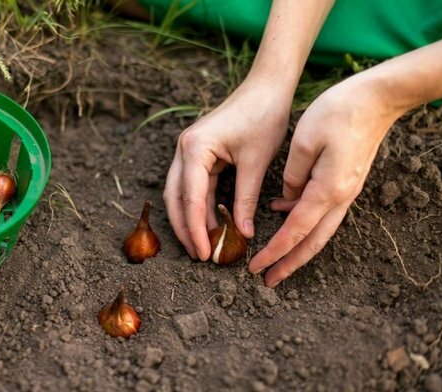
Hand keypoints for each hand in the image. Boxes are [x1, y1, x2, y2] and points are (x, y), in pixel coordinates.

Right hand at [163, 79, 291, 259]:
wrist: (266, 87)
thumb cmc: (263, 117)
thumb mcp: (256, 162)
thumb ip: (246, 199)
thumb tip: (242, 234)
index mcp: (195, 148)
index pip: (191, 198)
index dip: (196, 229)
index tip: (205, 253)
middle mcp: (184, 149)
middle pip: (175, 198)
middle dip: (185, 228)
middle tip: (199, 255)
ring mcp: (188, 150)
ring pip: (179, 193)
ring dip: (189, 219)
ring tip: (203, 244)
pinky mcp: (197, 152)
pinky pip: (192, 185)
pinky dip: (199, 206)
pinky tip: (211, 223)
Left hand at [249, 74, 401, 286]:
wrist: (377, 98)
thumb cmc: (339, 112)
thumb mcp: (306, 141)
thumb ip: (293, 176)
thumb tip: (286, 198)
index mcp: (327, 190)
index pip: (295, 231)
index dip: (274, 253)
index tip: (255, 268)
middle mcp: (340, 197)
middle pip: (312, 242)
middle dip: (289, 264)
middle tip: (268, 281)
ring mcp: (346, 191)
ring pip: (320, 231)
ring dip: (297, 248)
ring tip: (276, 260)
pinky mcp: (346, 182)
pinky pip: (322, 211)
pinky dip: (303, 221)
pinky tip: (282, 212)